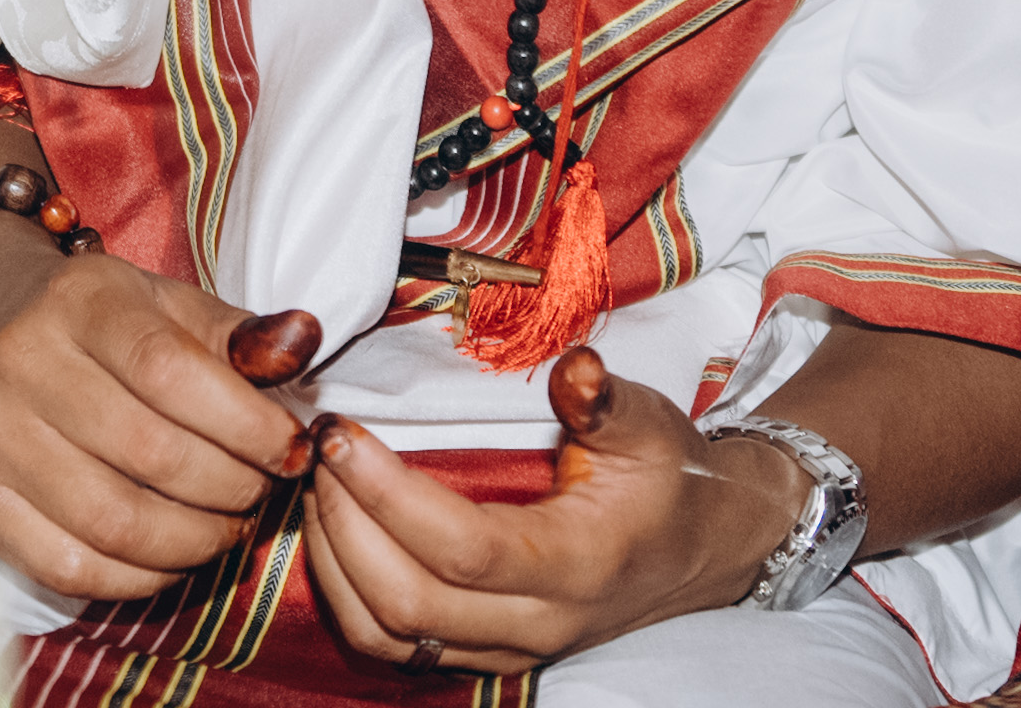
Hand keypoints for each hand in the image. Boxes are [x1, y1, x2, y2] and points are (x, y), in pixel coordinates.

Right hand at [0, 235, 308, 600]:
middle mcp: (19, 362)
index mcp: (78, 300)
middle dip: (230, 487)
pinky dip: (139, 578)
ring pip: (113, 522)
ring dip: (193, 541)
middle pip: (148, 453)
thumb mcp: (171, 306)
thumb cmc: (105, 324)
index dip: (245, 423)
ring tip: (228, 528)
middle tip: (263, 492)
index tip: (290, 447)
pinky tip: (173, 556)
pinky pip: (70, 568)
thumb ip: (240, 334)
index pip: (170, 370)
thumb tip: (302, 344)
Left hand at [301, 347, 795, 672]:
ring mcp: (511, 649)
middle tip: (315, 451)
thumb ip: (605, 398)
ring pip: (392, 638)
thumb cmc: (670, 477)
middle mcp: (540, 622)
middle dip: (344, 525)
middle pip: (410, 604)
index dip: (389, 495)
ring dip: (335, 565)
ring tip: (317, 488)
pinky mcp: (488, 653)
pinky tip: (337, 533)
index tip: (342, 434)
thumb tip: (574, 367)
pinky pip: (398, 648)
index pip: (463, 548)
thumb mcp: (650, 425)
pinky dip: (350, 596)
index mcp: (578, 564)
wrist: (704, 547)